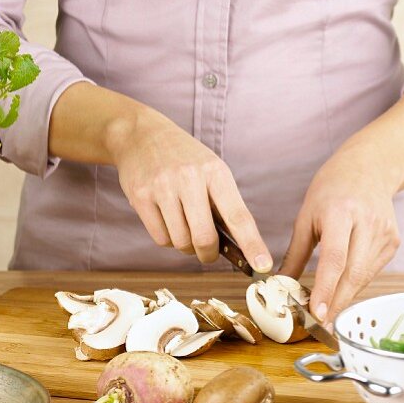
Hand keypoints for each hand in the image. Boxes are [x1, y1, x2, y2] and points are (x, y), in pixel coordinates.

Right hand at [106, 108, 271, 269]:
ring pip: (181, 242)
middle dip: (208, 254)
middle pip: (205, 238)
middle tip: (208, 253)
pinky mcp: (140, 197)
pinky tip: (167, 220)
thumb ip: (223, 204)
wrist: (141, 135)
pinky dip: (167, 239)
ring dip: (185, 245)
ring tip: (184, 226)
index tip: (263, 266)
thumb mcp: (211, 170)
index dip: (252, 244)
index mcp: (216, 172)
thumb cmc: (185, 159)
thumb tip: (235, 248)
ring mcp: (163, 187)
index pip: (238, 216)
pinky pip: (161, 239)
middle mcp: (190, 178)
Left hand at [280, 149, 400, 322]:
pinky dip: (356, 283)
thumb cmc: (333, 188)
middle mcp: (368, 222)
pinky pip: (372, 271)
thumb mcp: (306, 215)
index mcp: (341, 212)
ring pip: (364, 276)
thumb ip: (296, 253)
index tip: (316, 313)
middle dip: (336, 303)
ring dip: (345, 297)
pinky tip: (343, 289)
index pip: (335, 258)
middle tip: (320, 326)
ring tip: (327, 312)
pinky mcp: (394, 242)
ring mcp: (385, 233)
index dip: (326, 289)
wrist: (371, 168)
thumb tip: (280, 285)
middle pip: (354, 273)